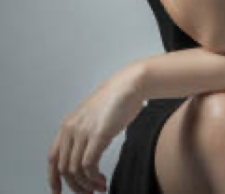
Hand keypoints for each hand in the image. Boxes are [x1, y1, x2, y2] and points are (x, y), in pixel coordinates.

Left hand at [47, 63, 144, 192]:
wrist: (128, 85)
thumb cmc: (116, 100)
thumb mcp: (92, 118)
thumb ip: (84, 134)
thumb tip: (85, 159)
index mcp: (68, 125)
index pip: (53, 157)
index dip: (53, 178)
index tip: (58, 192)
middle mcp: (71, 129)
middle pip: (64, 169)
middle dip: (75, 186)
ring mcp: (83, 132)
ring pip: (76, 171)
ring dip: (87, 185)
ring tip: (99, 187)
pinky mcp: (97, 135)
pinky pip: (89, 166)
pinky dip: (94, 179)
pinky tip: (102, 179)